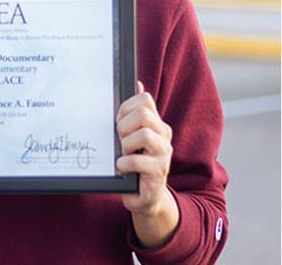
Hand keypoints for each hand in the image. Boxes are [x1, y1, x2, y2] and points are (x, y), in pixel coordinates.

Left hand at [116, 81, 176, 230]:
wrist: (145, 196)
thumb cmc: (135, 163)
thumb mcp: (131, 136)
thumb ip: (134, 112)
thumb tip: (137, 84)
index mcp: (156, 123)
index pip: (145, 99)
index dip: (126, 107)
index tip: (117, 120)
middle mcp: (163, 135)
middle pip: (144, 114)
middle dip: (124, 124)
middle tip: (119, 138)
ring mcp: (164, 154)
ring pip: (143, 135)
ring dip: (125, 145)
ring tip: (122, 154)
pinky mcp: (159, 172)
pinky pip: (137, 160)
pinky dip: (124, 163)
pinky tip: (122, 167)